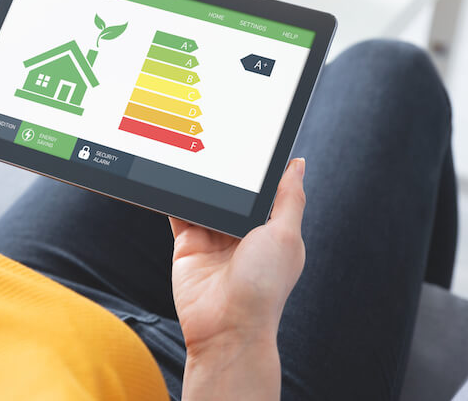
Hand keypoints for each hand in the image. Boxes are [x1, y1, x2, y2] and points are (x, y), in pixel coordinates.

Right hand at [171, 158, 305, 399]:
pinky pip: (179, 213)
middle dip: (226, 172)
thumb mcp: (285, 235)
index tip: (251, 140)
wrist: (225, 327)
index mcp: (271, 231)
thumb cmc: (264, 287)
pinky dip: (173, 196)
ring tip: (192, 150)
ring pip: (204, 200)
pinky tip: (170, 175)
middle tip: (217, 139)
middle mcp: (241, 235)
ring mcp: (213, 239)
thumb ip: (289, 197)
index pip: (264, 192)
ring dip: (199, 181)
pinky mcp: (187, 245)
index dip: (259, 169)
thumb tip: (297, 164)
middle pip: (232, 194)